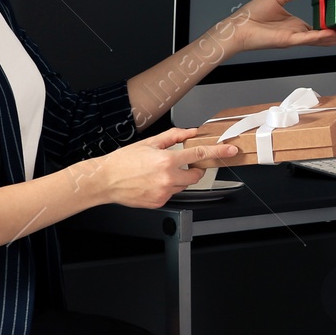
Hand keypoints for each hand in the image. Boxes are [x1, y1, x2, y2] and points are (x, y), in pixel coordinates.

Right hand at [89, 128, 237, 207]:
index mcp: (166, 160)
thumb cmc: (123, 161)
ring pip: (183, 185)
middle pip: (195, 175)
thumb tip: (190, 132)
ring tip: (159, 173)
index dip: (217, 151)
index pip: (199, 154)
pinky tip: (152, 182)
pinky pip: (171, 194)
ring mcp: (164, 192)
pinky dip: (167, 188)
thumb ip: (173, 137)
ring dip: (178, 178)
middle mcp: (167, 178)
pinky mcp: (159, 202)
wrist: (105, 180)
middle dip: (194, 169)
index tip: (230, 150)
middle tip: (183, 164)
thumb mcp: (149, 143)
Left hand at [212, 0, 335, 56]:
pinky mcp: (289, 40)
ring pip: (324, 40)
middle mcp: (300, 34)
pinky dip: (322, 37)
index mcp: (298, 26)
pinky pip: (309, 38)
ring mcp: (296, 38)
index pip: (324, 27)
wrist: (238, 27)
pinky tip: (333, 34)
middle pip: (329, 36)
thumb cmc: (252, 15)